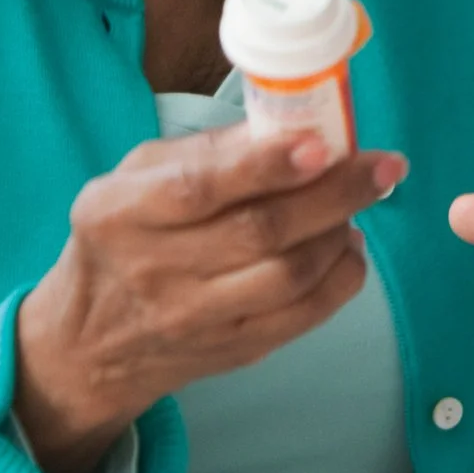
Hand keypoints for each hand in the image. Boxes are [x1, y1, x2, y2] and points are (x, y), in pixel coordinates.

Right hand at [14, 124, 405, 472]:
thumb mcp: (136, 177)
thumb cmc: (122, 237)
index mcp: (123, 212)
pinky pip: (303, 317)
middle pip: (261, 233)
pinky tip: (349, 246)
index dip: (266, 165)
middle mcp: (156, 269)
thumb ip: (206, 150)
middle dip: (335, 193)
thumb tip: (289, 122)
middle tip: (383, 166)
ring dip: (341, 233)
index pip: (200, 187)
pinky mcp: (232, 350)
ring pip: (290, 277)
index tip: (320, 144)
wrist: (90, 343)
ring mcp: (195, 318)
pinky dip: (341, 278)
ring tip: (362, 200)